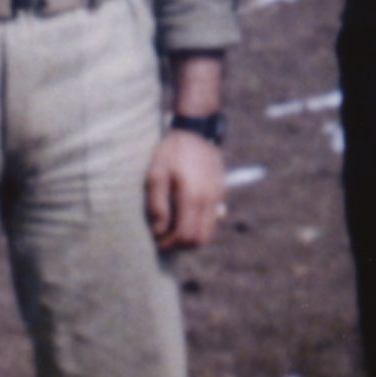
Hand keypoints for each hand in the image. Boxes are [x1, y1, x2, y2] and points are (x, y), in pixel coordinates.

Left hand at [146, 129, 225, 251]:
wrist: (195, 130)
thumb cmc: (171, 152)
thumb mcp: (155, 174)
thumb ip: (157, 205)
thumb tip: (159, 230)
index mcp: (192, 196)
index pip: (185, 235)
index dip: (170, 244)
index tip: (157, 242)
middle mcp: (209, 200)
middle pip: (200, 240)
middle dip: (181, 246)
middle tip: (165, 240)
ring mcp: (218, 197)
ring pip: (209, 233)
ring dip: (191, 237)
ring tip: (173, 229)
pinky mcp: (220, 193)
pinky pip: (212, 219)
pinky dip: (199, 225)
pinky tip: (183, 215)